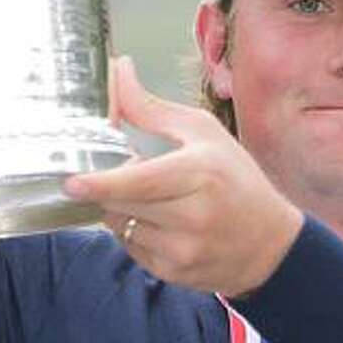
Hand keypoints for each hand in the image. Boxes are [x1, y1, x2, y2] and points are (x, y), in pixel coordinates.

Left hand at [64, 56, 303, 297]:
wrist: (270, 244)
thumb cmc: (236, 179)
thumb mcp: (203, 133)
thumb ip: (152, 108)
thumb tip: (118, 71)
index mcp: (201, 173)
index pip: (141, 182)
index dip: (103, 183)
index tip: (72, 183)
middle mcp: (193, 216)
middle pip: (120, 202)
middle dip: (112, 185)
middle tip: (136, 171)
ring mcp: (182, 249)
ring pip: (120, 225)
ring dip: (122, 207)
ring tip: (157, 197)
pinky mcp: (173, 272)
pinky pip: (130, 246)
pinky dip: (134, 230)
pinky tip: (162, 222)